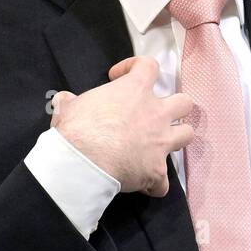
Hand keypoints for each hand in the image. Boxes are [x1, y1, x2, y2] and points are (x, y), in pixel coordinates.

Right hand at [50, 56, 194, 196]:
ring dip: (176, 140)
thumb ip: (70, 101)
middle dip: (175, 107)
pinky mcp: (157, 171)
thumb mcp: (68, 107)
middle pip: (184, 102)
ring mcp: (161, 143)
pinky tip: (145, 185)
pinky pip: (164, 181)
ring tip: (159, 146)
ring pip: (187, 135)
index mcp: (135, 91)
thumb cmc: (77, 128)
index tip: (118, 77)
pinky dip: (156, 183)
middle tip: (155, 114)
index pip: (148, 65)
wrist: (84, 162)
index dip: (135, 67)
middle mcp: (156, 114)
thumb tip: (63, 100)